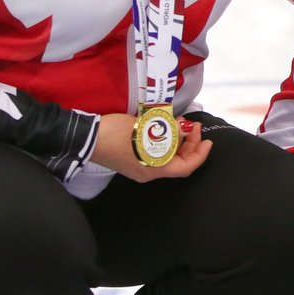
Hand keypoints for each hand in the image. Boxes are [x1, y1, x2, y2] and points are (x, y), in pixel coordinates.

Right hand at [90, 113, 210, 181]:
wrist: (86, 137)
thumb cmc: (116, 134)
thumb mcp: (145, 129)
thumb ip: (168, 130)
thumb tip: (184, 129)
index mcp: (153, 169)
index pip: (186, 167)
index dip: (200, 155)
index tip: (207, 140)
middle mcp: (149, 172)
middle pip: (178, 161)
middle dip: (189, 143)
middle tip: (193, 126)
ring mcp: (140, 166)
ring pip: (168, 156)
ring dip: (177, 140)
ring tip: (180, 123)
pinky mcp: (133, 158)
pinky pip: (157, 152)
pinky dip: (165, 141)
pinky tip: (166, 127)